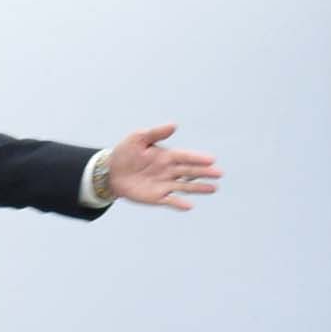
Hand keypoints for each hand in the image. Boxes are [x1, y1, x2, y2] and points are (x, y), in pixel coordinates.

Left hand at [103, 123, 220, 210]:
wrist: (110, 172)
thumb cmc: (125, 152)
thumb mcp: (138, 138)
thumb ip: (156, 133)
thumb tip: (174, 125)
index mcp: (166, 155)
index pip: (185, 157)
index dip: (198, 158)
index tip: (211, 159)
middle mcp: (168, 170)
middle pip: (190, 171)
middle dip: (205, 172)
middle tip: (219, 173)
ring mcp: (164, 184)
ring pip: (185, 187)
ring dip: (199, 188)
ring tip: (214, 189)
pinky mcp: (156, 197)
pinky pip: (170, 201)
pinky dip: (180, 203)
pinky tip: (189, 205)